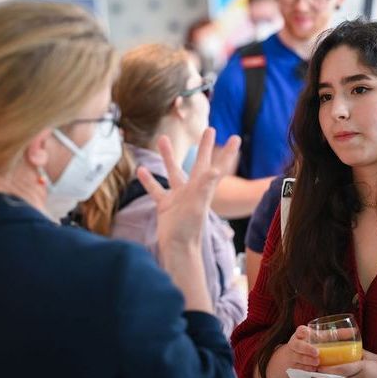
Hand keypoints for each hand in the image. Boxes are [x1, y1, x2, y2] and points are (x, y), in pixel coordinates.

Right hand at [138, 127, 239, 251]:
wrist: (177, 248)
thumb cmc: (189, 229)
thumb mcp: (198, 205)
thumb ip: (205, 187)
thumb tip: (215, 170)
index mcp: (203, 187)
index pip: (217, 165)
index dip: (226, 153)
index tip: (236, 138)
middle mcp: (192, 190)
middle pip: (199, 163)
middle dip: (204, 147)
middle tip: (209, 129)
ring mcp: (178, 197)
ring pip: (173, 171)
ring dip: (168, 156)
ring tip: (161, 138)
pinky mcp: (165, 205)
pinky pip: (156, 190)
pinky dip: (149, 180)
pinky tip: (141, 169)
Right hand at [263, 326, 318, 377]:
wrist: (289, 356)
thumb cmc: (305, 345)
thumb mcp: (311, 338)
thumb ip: (322, 336)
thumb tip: (333, 334)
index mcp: (299, 335)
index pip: (300, 330)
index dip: (302, 331)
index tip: (307, 331)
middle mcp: (294, 344)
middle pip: (297, 345)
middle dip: (307, 348)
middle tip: (317, 352)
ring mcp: (292, 355)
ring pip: (298, 357)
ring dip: (308, 360)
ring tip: (317, 362)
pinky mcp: (293, 365)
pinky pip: (299, 367)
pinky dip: (307, 368)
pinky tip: (313, 369)